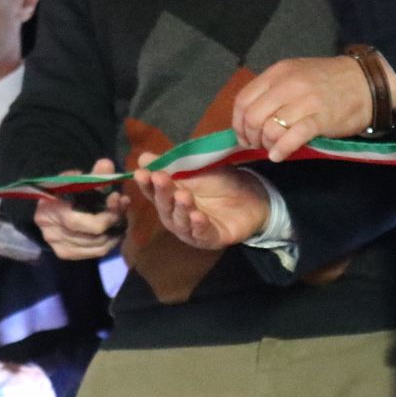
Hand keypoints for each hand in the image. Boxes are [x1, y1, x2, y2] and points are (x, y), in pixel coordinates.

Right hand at [32, 159, 128, 260]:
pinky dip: (111, 242)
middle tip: (123, 207)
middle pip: (92, 235)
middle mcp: (51, 232)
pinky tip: (115, 229)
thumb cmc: (64, 191)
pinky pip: (97, 252)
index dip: (104, 213)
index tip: (117, 197)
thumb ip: (93, 176)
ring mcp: (58, 245)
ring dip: (116, 231)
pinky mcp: (66, 253)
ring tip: (121, 215)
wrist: (49, 207)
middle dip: (113, 220)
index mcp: (50, 210)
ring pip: (98, 245)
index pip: (79, 220)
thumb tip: (107, 164)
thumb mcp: (77, 180)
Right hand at [133, 152, 270, 249]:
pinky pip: (203, 234)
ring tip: (182, 195)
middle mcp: (177, 217)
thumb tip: (143, 157)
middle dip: (162, 192)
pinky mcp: (212, 239)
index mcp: (170, 198)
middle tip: (161, 178)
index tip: (142, 172)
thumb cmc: (221, 182)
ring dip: (180, 209)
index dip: (146, 183)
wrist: (253, 194)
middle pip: (165, 207)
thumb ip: (172, 165)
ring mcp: (193, 230)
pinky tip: (197, 216)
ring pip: (181, 223)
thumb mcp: (196, 169)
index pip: (153, 192)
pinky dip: (199, 226)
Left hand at [232, 56, 374, 160]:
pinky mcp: (321, 118)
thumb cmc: (328, 81)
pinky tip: (279, 156)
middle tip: (258, 145)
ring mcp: (305, 101)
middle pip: (252, 117)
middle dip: (250, 137)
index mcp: (278, 73)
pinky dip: (281, 150)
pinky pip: (293, 137)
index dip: (237, 123)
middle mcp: (288, 85)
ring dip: (266, 145)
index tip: (243, 136)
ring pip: (270, 129)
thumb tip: (250, 119)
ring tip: (272, 149)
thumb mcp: (295, 75)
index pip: (243, 100)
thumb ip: (273, 91)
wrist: (366, 82)